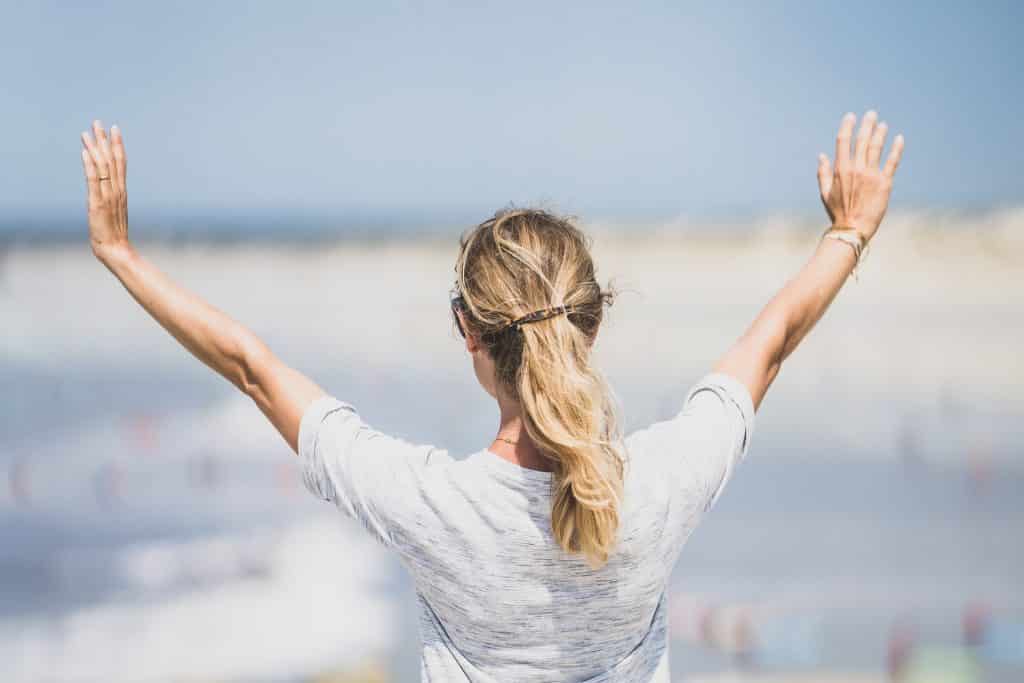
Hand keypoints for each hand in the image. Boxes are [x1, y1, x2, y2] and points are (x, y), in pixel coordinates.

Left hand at [81, 120, 129, 259]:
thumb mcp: (113, 212)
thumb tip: (107, 192)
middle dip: (105, 140)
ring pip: (103, 167)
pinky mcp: (97, 203)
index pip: (121, 163)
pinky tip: (85, 153)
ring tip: (88, 132)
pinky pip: (94, 181)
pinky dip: (90, 166)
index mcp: (121, 191)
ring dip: (95, 148)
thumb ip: (111, 200)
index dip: (118, 145)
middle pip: (111, 160)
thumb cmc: (114, 234)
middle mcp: (117, 190)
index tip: (114, 129)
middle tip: (99, 123)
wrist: (116, 249)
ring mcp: (108, 196)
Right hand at [817, 110, 904, 241]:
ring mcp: (871, 175)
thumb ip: (823, 172)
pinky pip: (892, 161)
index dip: (847, 126)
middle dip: (867, 125)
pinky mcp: (885, 182)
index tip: (851, 116)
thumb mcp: (824, 192)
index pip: (843, 141)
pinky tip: (898, 139)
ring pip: (876, 148)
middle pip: (862, 140)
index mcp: (841, 170)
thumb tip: (821, 155)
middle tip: (871, 114)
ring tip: (883, 124)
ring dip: (880, 134)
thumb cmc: (837, 212)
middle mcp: (856, 169)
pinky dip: (896, 149)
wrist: (853, 228)